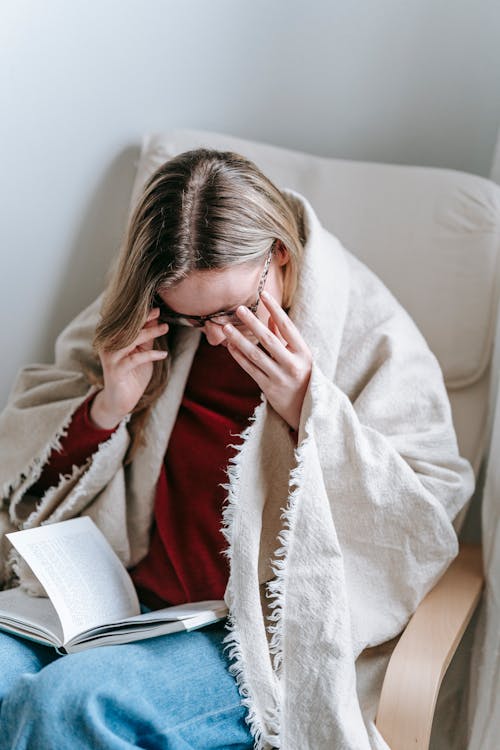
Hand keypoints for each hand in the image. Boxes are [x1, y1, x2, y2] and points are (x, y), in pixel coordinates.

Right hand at [91, 308, 168, 428]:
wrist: (122, 400)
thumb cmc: (133, 375)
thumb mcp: (142, 353)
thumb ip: (146, 338)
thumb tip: (155, 320)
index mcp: (113, 339)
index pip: (127, 323)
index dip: (141, 315)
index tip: (156, 308)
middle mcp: (108, 346)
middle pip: (127, 328)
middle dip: (144, 319)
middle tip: (159, 312)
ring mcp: (110, 358)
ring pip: (130, 340)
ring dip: (149, 333)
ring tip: (165, 328)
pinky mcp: (115, 370)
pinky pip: (134, 359)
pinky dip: (150, 355)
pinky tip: (163, 355)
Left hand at [223, 290, 311, 430]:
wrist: (308, 410)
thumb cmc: (304, 377)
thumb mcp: (300, 356)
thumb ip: (285, 338)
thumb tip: (271, 318)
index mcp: (303, 353)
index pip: (287, 326)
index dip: (275, 309)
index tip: (263, 294)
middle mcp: (292, 364)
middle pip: (268, 340)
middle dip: (252, 323)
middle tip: (239, 308)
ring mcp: (279, 377)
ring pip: (255, 355)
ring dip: (239, 340)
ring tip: (226, 327)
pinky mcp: (268, 388)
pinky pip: (250, 369)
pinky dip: (239, 356)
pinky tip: (230, 345)